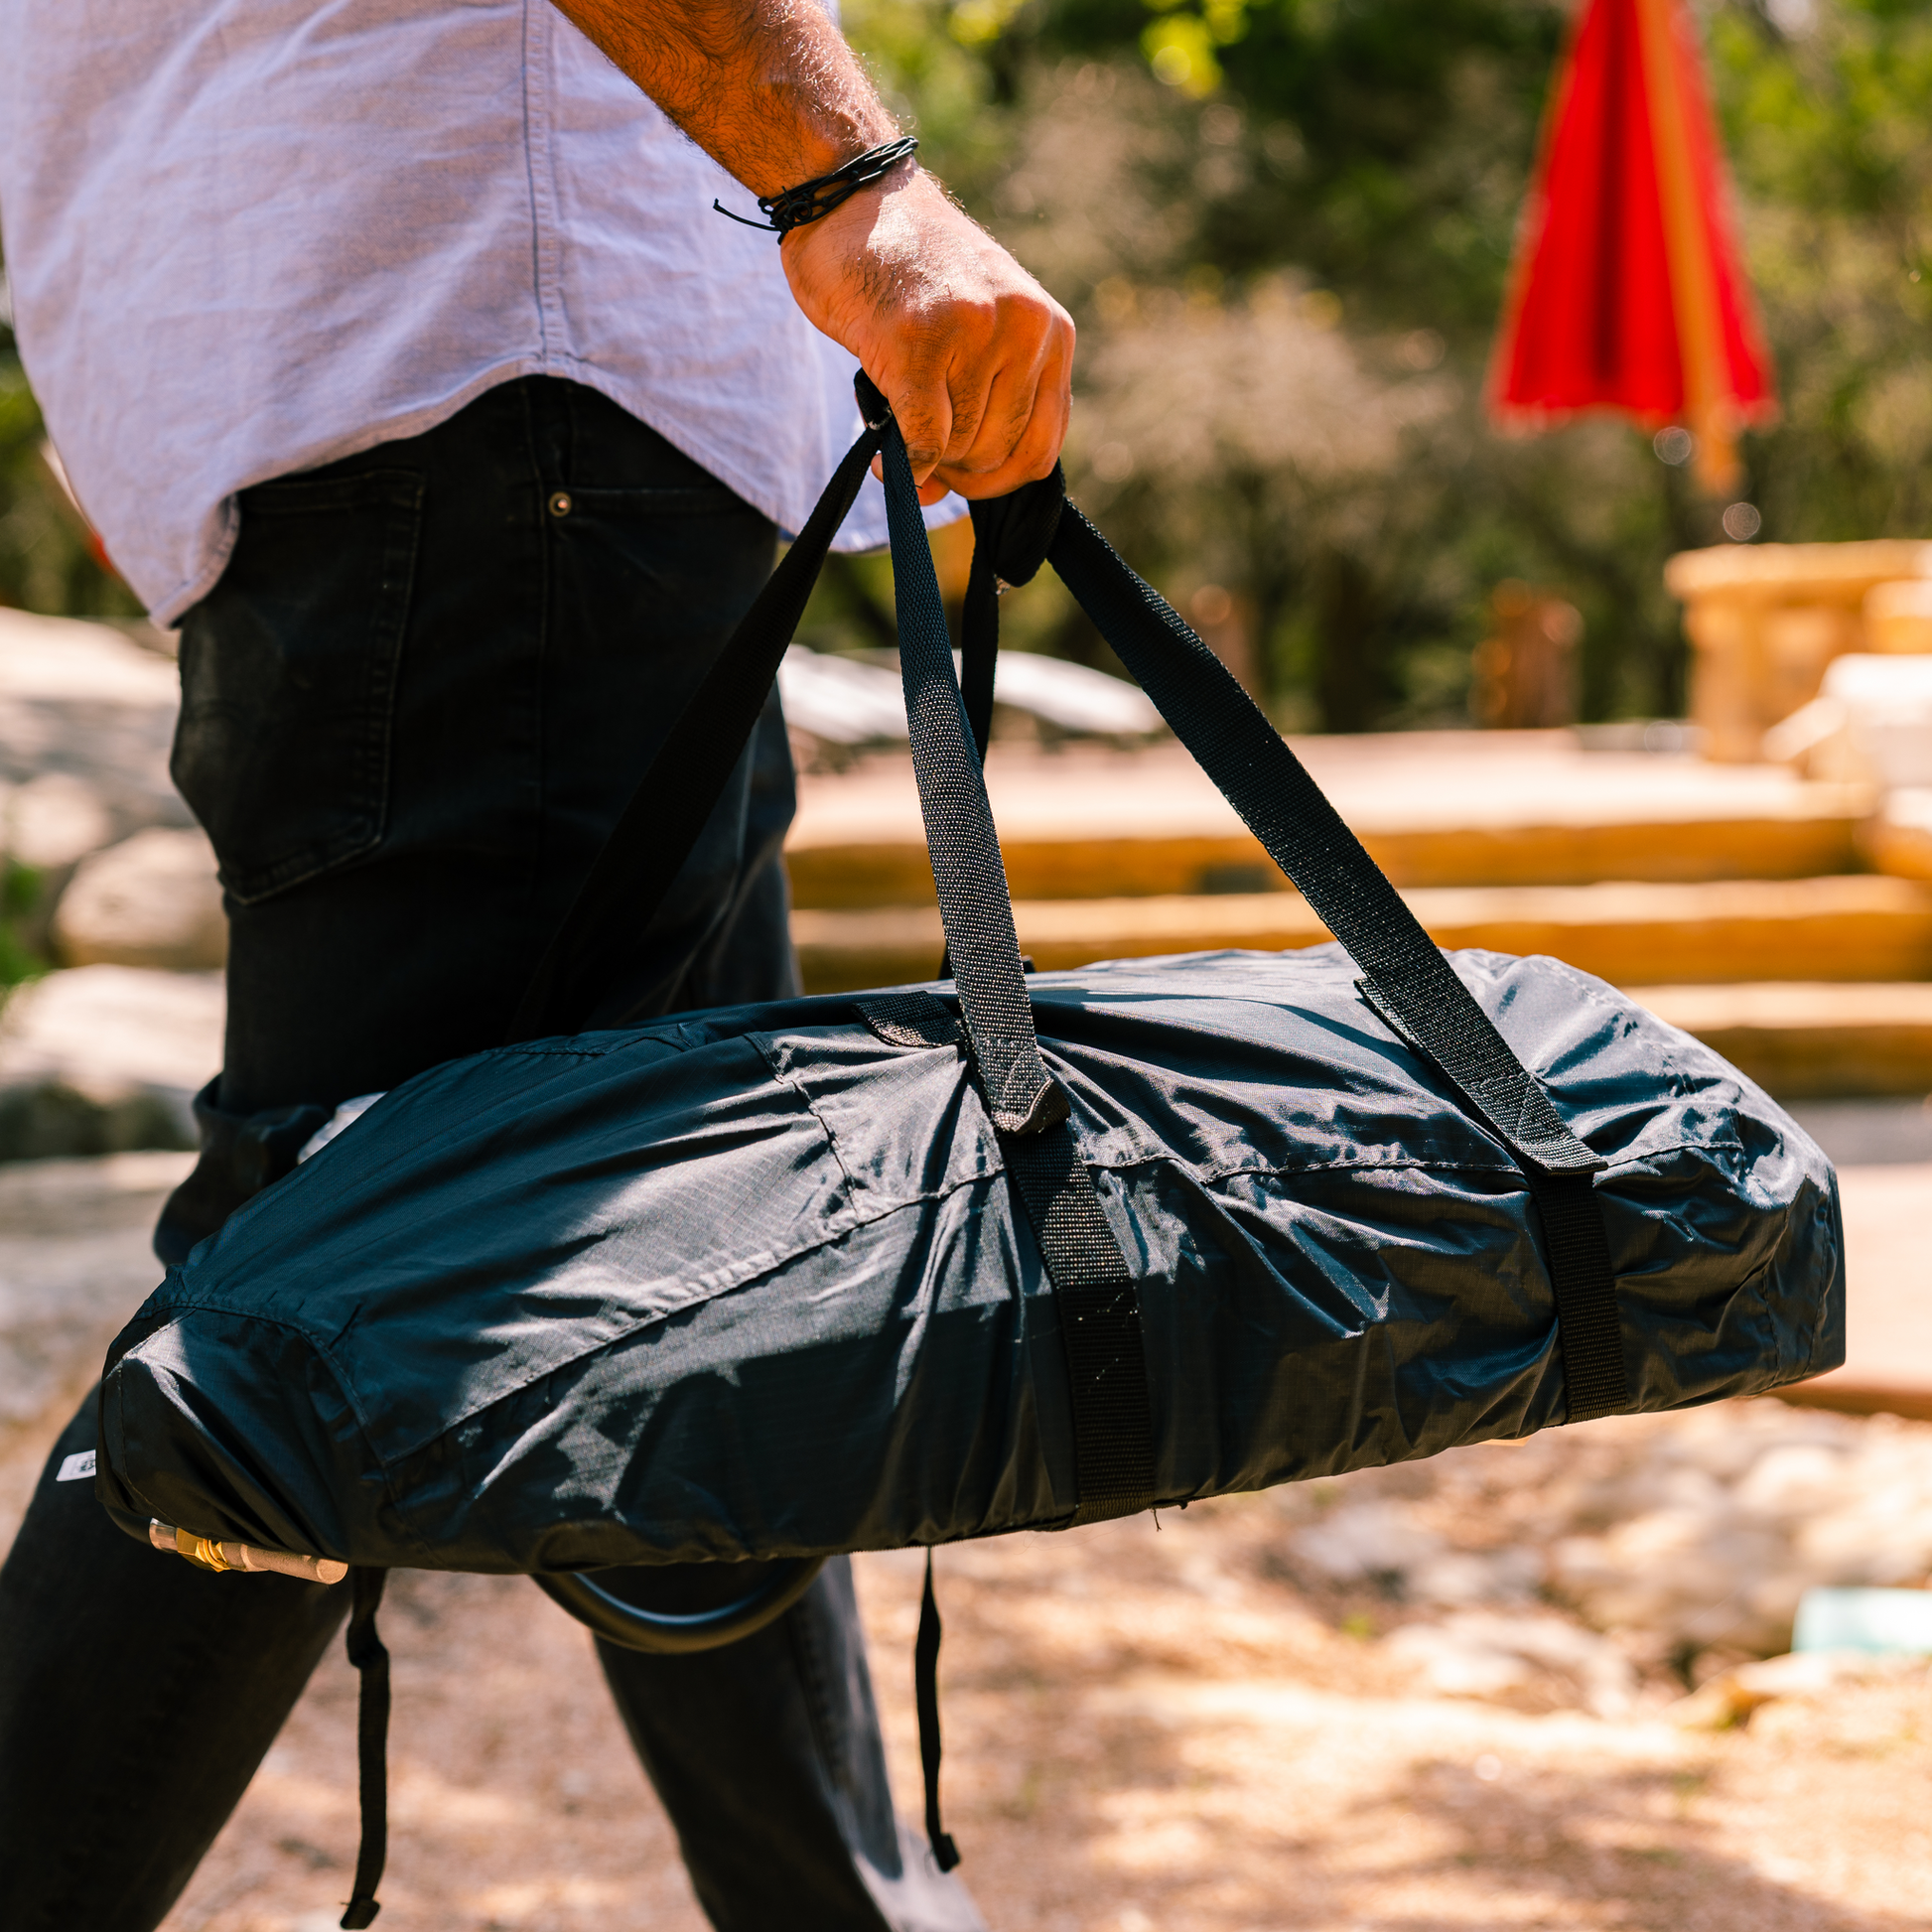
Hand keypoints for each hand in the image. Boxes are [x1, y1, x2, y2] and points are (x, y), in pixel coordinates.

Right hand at [782, 168, 1073, 504]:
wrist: (851, 194)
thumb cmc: (906, 272)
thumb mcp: (972, 329)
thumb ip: (977, 407)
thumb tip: (939, 497)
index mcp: (1050, 329)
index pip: (1043, 447)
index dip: (996, 479)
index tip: (959, 475)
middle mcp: (1024, 329)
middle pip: (998, 455)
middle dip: (956, 470)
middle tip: (919, 451)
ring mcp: (974, 332)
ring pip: (959, 450)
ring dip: (923, 458)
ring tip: (895, 426)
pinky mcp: (918, 342)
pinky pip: (923, 441)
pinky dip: (902, 464)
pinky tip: (883, 456)